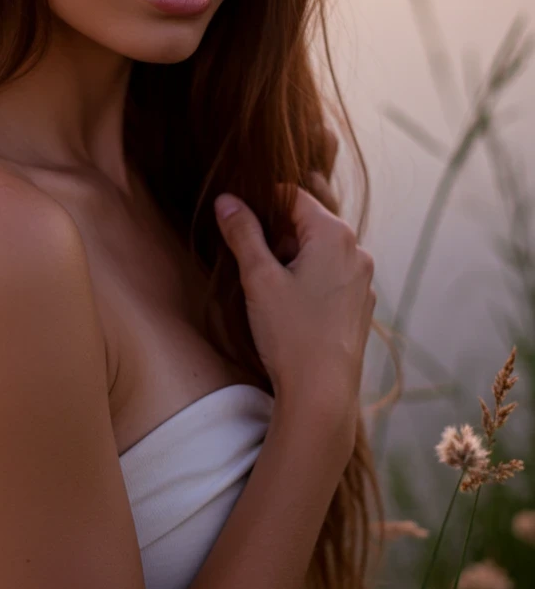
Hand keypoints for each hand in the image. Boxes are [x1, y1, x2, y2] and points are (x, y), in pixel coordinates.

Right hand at [214, 184, 374, 420]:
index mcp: (334, 235)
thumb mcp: (258, 278)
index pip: (293, 196)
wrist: (322, 392)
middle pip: (307, 223)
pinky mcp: (359, 305)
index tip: (238, 224)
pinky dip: (307, 281)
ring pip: (318, 252)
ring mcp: (362, 280)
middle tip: (252, 266)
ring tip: (269, 292)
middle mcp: (356, 251)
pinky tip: (290, 309)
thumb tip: (226, 200)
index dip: (261, 204)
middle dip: (275, 237)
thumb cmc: (291, 333)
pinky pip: (330, 277)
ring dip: (290, 260)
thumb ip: (242, 233)